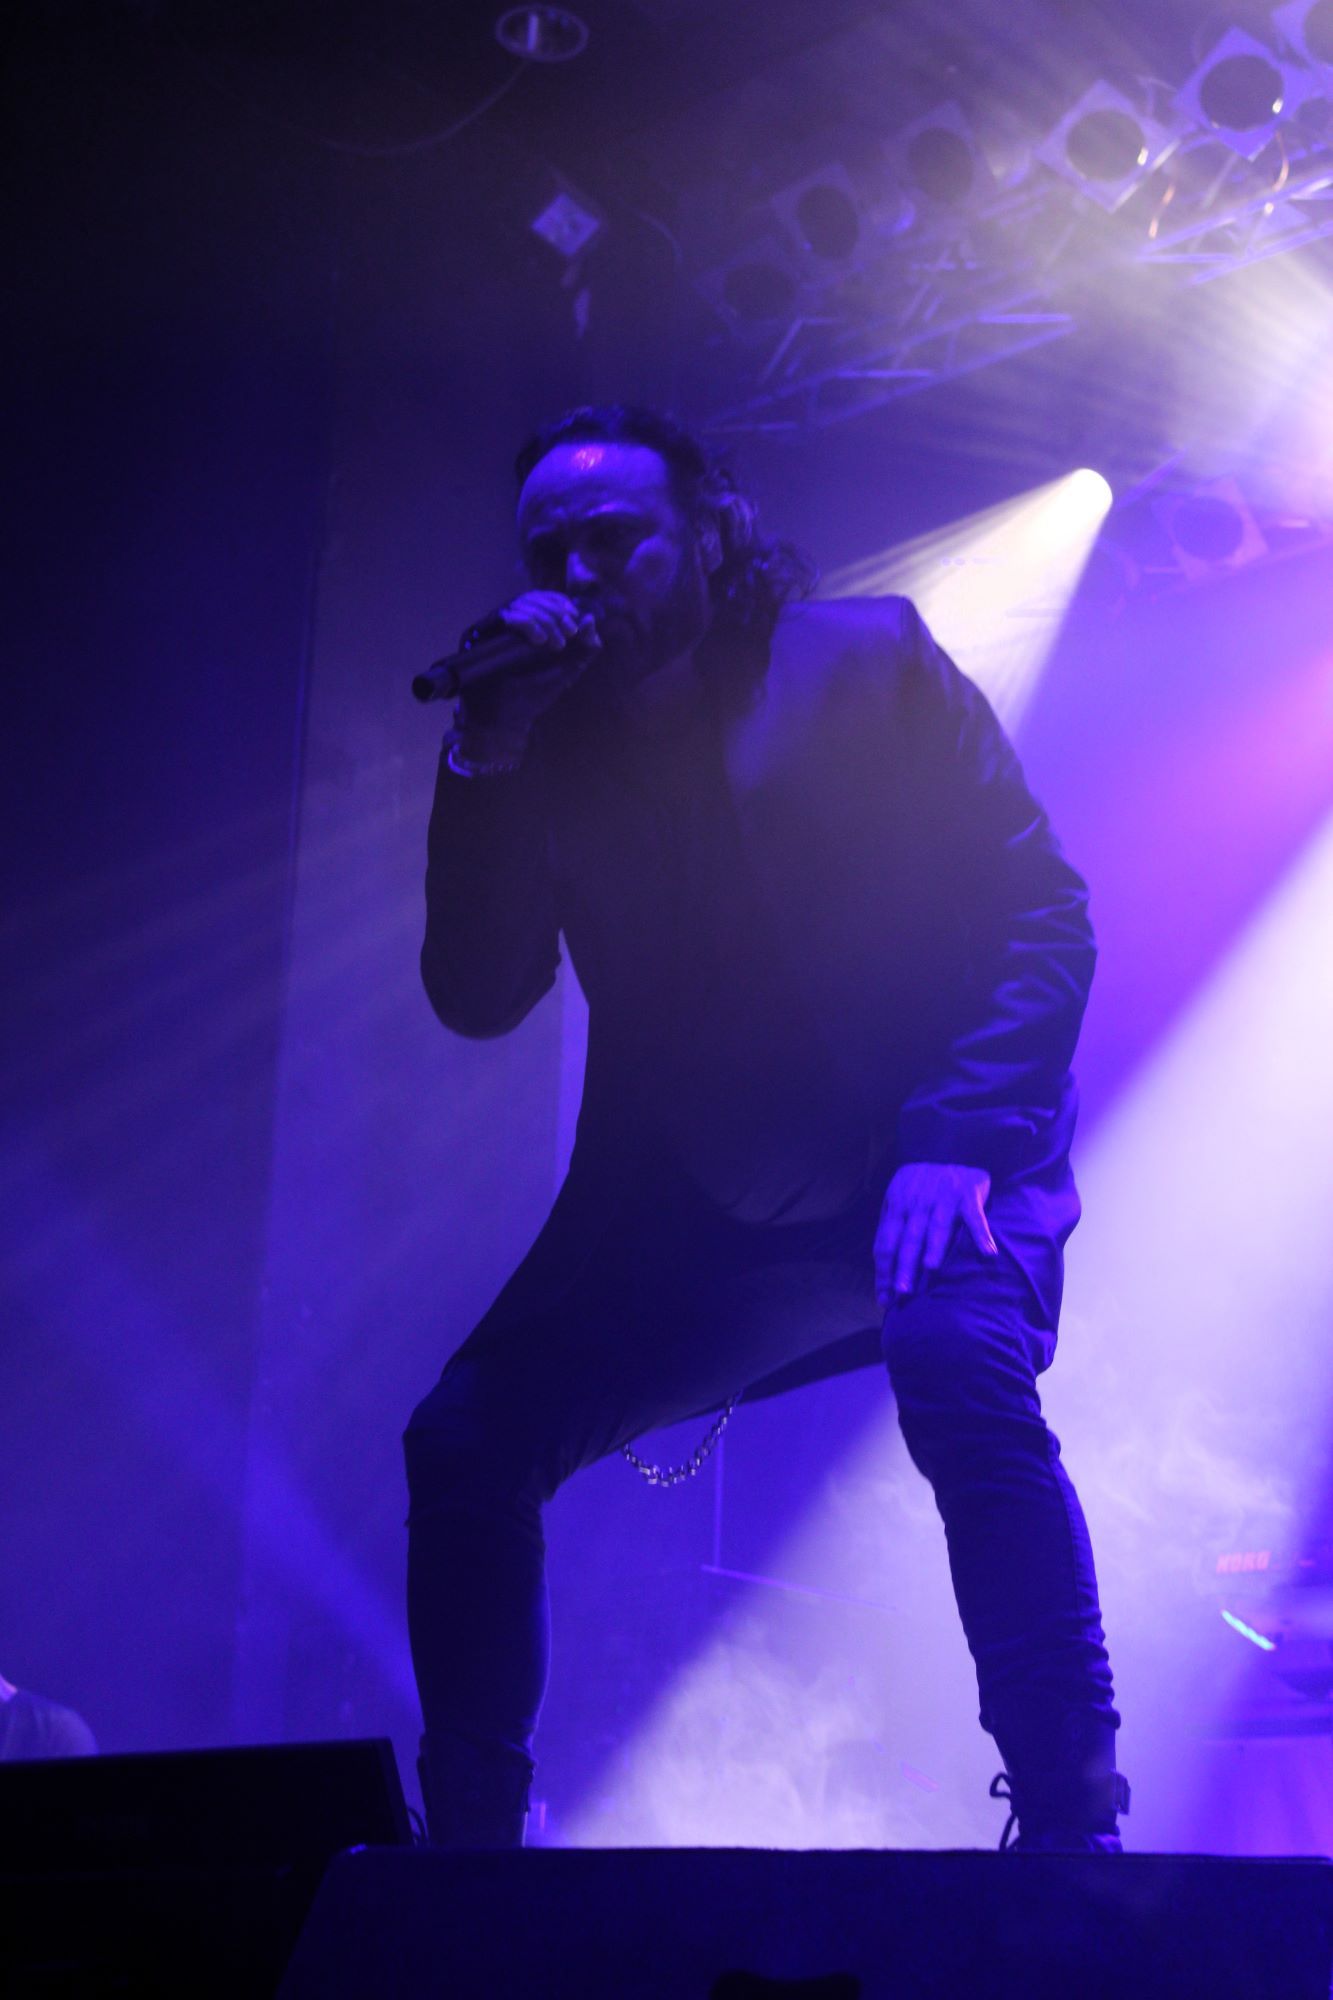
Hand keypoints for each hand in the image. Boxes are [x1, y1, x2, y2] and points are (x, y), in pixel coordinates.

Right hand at [456, 591, 600, 754]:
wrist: (505, 721)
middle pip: (531, 598)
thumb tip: (590, 619)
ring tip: (556, 643)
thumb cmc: (532, 698)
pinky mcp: (477, 634)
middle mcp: (505, 625)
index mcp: (525, 628)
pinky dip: (526, 623)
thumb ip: (584, 650)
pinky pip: (505, 617)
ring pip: (519, 604)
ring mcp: (490, 629)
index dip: (559, 603)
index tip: (574, 617)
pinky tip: (540, 640)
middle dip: (555, 613)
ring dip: (544, 619)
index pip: (541, 600)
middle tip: (569, 632)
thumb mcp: (566, 672)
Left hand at [874, 1162, 996, 1308]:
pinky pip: (975, 1217)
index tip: (884, 1297)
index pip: (886, 1243)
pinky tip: (988, 1253)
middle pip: (909, 1239)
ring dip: (935, 1248)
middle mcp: (917, 1203)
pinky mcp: (968, 1195)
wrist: (950, 1146)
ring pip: (937, 1228)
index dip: (884, 1271)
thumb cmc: (921, 1182)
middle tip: (902, 1292)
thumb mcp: (898, 1197)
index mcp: (896, 1205)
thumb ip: (891, 1225)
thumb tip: (881, 1262)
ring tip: (931, 1269)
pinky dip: (981, 1234)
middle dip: (904, 1266)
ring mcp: (943, 1198)